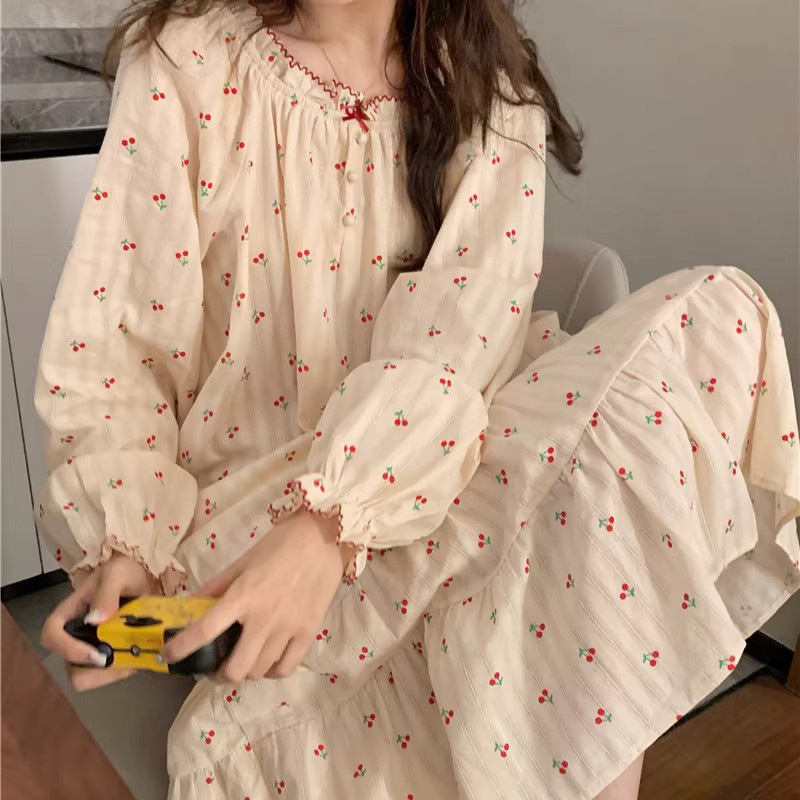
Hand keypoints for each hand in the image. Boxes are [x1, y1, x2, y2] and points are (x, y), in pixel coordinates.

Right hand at [41, 552, 156, 690]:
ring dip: (113, 672)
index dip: (67, 650)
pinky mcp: (113, 653)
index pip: (52, 636)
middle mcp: (78, 634)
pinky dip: (126, 669)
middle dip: (96, 669)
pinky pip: (112, 672)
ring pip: (91, 675)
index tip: (96, 654)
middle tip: (123, 659)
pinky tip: (142, 656)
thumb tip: (95, 620)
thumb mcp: (117, 573)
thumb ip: (107, 593)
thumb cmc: (126, 571)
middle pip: (71, 666)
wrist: (148, 576)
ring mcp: (94, 646)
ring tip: (135, 657)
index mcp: (70, 613)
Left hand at [161, 509, 349, 681]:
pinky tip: (268, 661)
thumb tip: (190, 604)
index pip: (204, 631)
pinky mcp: (309, 631)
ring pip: (259, 671)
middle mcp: (263, 618)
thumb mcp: (243, 561)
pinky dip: (272, 671)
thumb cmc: (280, 543)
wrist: (323, 536)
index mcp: (242, 596)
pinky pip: (286, 668)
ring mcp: (288, 628)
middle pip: (236, 669)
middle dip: (220, 674)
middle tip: (217, 665)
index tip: (168, 656)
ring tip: (244, 660)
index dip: (181, 648)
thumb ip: (217, 586)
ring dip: (246, 671)